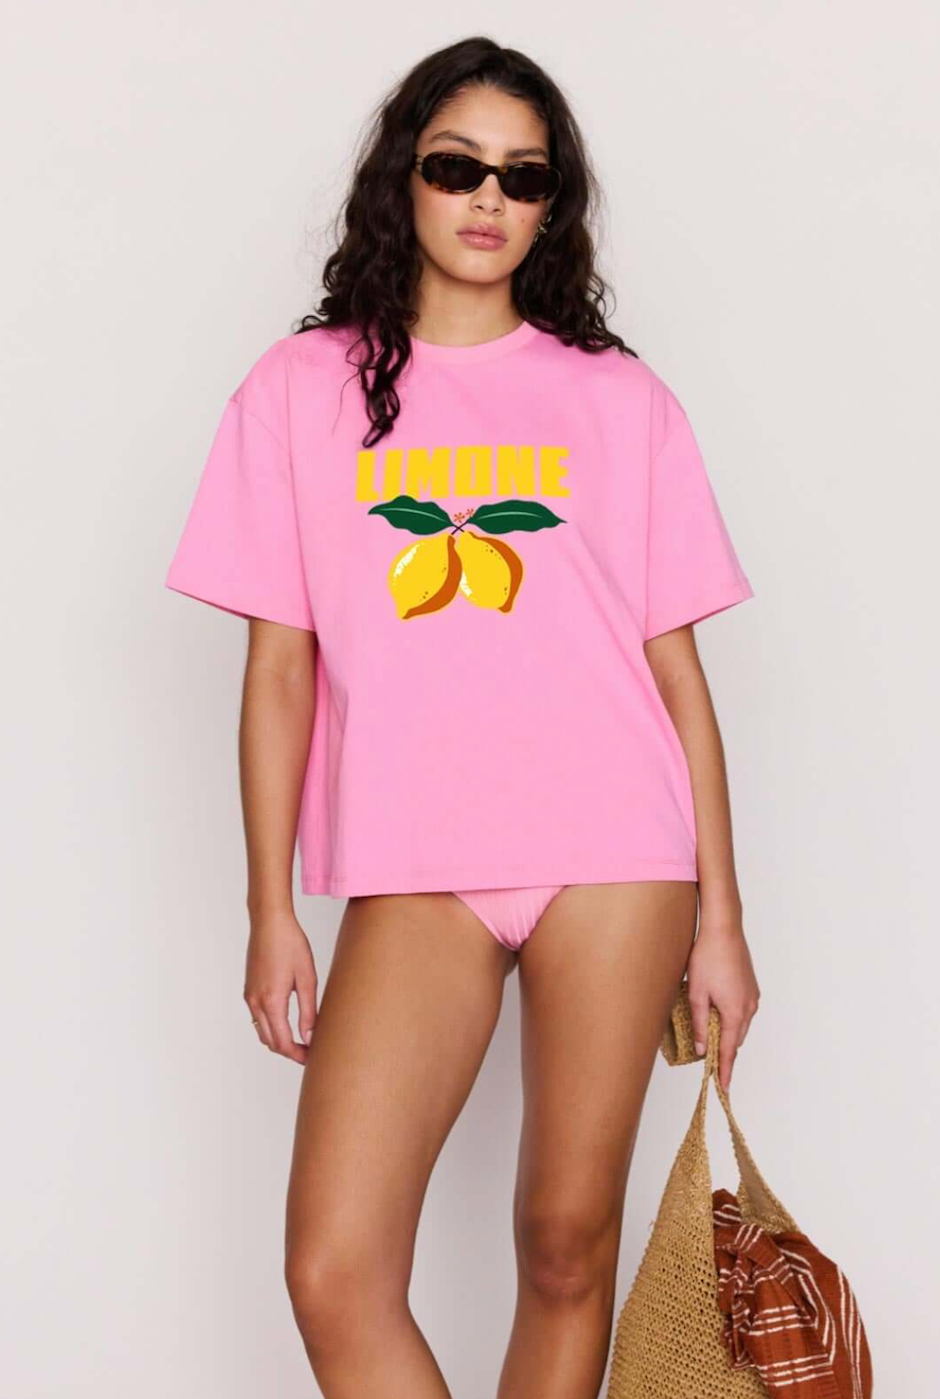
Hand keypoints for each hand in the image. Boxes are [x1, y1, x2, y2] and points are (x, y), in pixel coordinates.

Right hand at [244, 908, 317, 1063]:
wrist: (269, 922)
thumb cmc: (290, 944)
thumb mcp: (307, 978)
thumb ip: (308, 1011)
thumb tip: (310, 1037)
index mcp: (272, 1002)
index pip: (282, 1042)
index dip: (298, 1055)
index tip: (313, 1058)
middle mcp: (256, 1003)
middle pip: (270, 1041)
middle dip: (289, 1051)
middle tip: (310, 1051)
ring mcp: (249, 996)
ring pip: (262, 1031)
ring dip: (279, 1040)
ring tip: (301, 1038)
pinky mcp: (249, 989)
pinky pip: (257, 1018)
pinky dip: (271, 1026)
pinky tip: (287, 1021)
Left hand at [685, 905, 758, 1092]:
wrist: (723, 928)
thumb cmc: (707, 958)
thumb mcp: (696, 993)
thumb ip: (700, 1024)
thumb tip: (703, 1049)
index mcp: (735, 1012)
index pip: (730, 1051)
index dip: (725, 1071)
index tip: (723, 1089)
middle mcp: (749, 1007)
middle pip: (735, 1039)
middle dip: (722, 1050)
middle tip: (706, 1058)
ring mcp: (752, 996)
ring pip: (738, 1024)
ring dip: (726, 1031)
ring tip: (707, 1032)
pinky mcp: (750, 986)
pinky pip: (741, 1011)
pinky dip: (730, 1017)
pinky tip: (715, 1010)